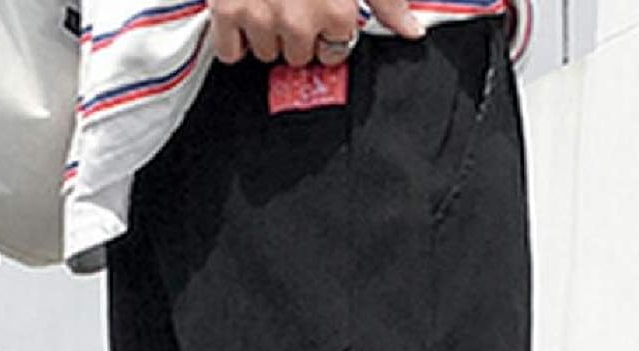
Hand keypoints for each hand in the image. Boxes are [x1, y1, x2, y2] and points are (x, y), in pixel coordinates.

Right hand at [210, 0, 424, 68]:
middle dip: (296, 32)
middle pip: (298, 57)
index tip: (319, 9)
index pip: (333, 53)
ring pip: (266, 54)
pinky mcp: (227, 12)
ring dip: (266, 32)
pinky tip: (243, 12)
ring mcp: (261, 19)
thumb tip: (410, 31)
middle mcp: (299, 23)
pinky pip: (230, 53)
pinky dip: (232, 38)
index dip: (326, 31)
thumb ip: (386, 0)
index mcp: (336, 13)